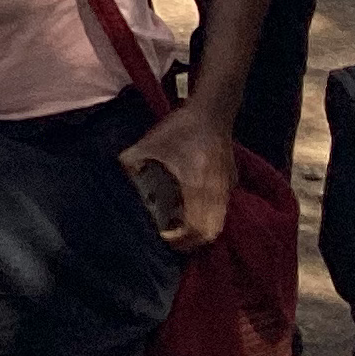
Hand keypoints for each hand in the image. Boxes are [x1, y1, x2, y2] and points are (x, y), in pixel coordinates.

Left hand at [122, 110, 234, 251]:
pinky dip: (209, 218)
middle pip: (210, 233)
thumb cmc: (181, 128)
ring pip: (220, 224)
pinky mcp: (232, 183)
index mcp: (196, 186)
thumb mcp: (150, 142)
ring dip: (200, 231)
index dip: (180, 239)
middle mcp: (216, 193)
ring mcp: (227, 189)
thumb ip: (132, 161)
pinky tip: (191, 210)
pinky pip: (223, 210)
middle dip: (191, 242)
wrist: (212, 112)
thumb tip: (122, 176)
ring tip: (179, 227)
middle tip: (171, 238)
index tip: (163, 235)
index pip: (195, 228)